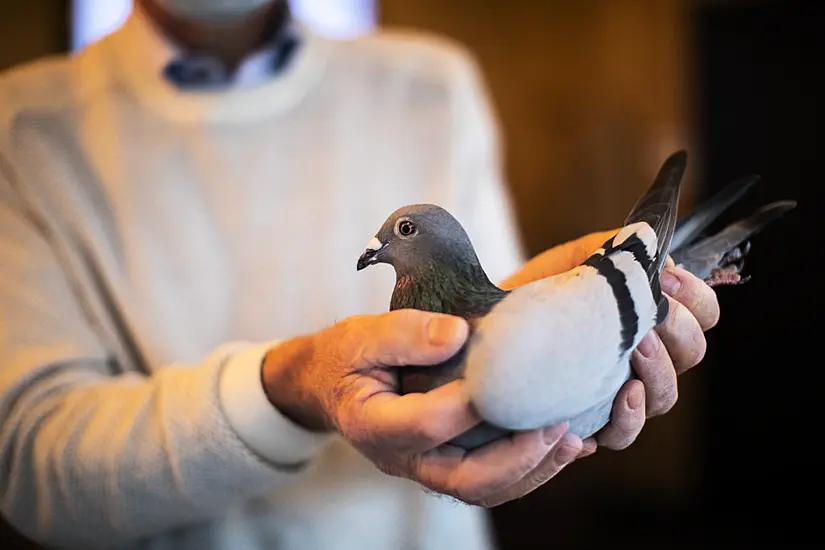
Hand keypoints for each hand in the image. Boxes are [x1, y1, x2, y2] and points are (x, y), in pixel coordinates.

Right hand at [261, 310, 582, 506]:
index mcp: (372, 424)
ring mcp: (422, 467)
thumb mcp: (363, 335)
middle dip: (516, 456)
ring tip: (569, 441)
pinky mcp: (443, 464)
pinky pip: (487, 482)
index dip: (467, 406)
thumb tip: (458, 334)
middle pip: (463, 478)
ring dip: (530, 470)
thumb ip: (404, 334)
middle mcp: (399, 458)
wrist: (331, 384)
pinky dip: (526, 469)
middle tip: (555, 425)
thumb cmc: (347, 356)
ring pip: (482, 490)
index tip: (508, 377)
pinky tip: (556, 444)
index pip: (425, 424)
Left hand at [500, 229, 719, 454]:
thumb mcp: (574, 259)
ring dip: (657, 371)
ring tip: (632, 349)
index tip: (667, 281)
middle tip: (649, 316)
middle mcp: (644, 356)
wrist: (489, 322)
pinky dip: (626, 419)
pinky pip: (622, 433)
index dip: (696, 299)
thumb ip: (614, 251)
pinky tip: (618, 397)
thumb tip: (654, 255)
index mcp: (649, 316)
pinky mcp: (590, 418)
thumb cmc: (537, 291)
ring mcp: (620, 390)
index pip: (703, 313)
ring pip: (664, 396)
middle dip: (678, 331)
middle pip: (692, 352)